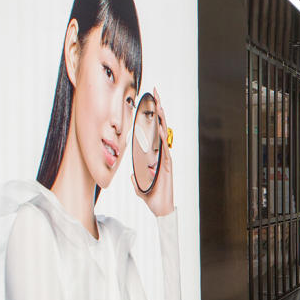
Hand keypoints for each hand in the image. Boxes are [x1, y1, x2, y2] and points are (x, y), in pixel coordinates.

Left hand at [137, 88, 175, 216]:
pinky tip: (160, 123)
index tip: (148, 100)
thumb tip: (133, 175)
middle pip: (160, 126)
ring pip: (163, 132)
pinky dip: (161, 133)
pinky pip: (163, 144)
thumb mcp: (139, 185)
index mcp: (154, 154)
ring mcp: (165, 157)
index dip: (150, 116)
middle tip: (154, 91)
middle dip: (157, 108)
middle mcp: (161, 153)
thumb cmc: (152, 196)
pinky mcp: (166, 163)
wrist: (160, 208)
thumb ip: (136, 178)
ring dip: (160, 116)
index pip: (152, 130)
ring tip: (158, 101)